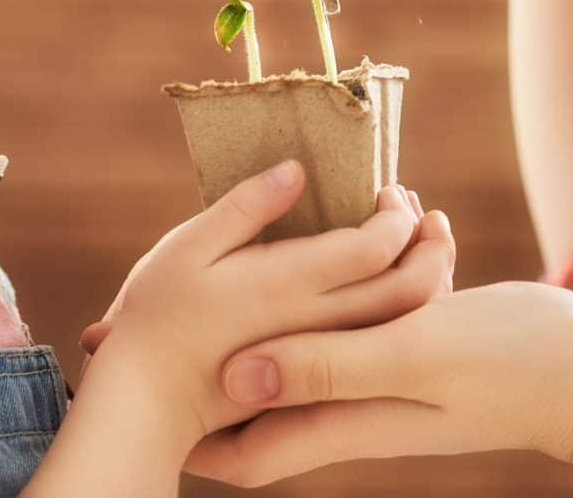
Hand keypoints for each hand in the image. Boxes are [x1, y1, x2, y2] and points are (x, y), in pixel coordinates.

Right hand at [71, 167, 454, 465]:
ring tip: (412, 244)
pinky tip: (385, 287)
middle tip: (417, 214)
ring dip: (421, 279)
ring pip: (400, 322)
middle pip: (407, 289)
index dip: (396, 215)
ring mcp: (322, 356)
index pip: (376, 247)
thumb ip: (246, 207)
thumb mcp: (188, 247)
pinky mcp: (317, 378)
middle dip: (426, 246)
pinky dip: (399, 314)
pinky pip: (378, 345)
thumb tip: (297, 169)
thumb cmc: (156, 318)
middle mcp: (318, 323)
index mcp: (289, 284)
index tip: (389, 190)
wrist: (146, 403)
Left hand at [183, 283, 572, 495]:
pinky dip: (331, 291)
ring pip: (303, 354)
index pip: (246, 450)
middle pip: (259, 401)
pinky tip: (324, 244)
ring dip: (270, 315)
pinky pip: (351, 324)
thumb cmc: (513, 365)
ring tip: (218, 273)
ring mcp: (386, 378)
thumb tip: (237, 379)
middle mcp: (357, 405)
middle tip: (149, 326)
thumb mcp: (416, 356)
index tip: (131, 391)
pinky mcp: (413, 348)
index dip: (184, 433)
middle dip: (208, 366)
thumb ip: (330, 365)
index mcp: (348, 419)